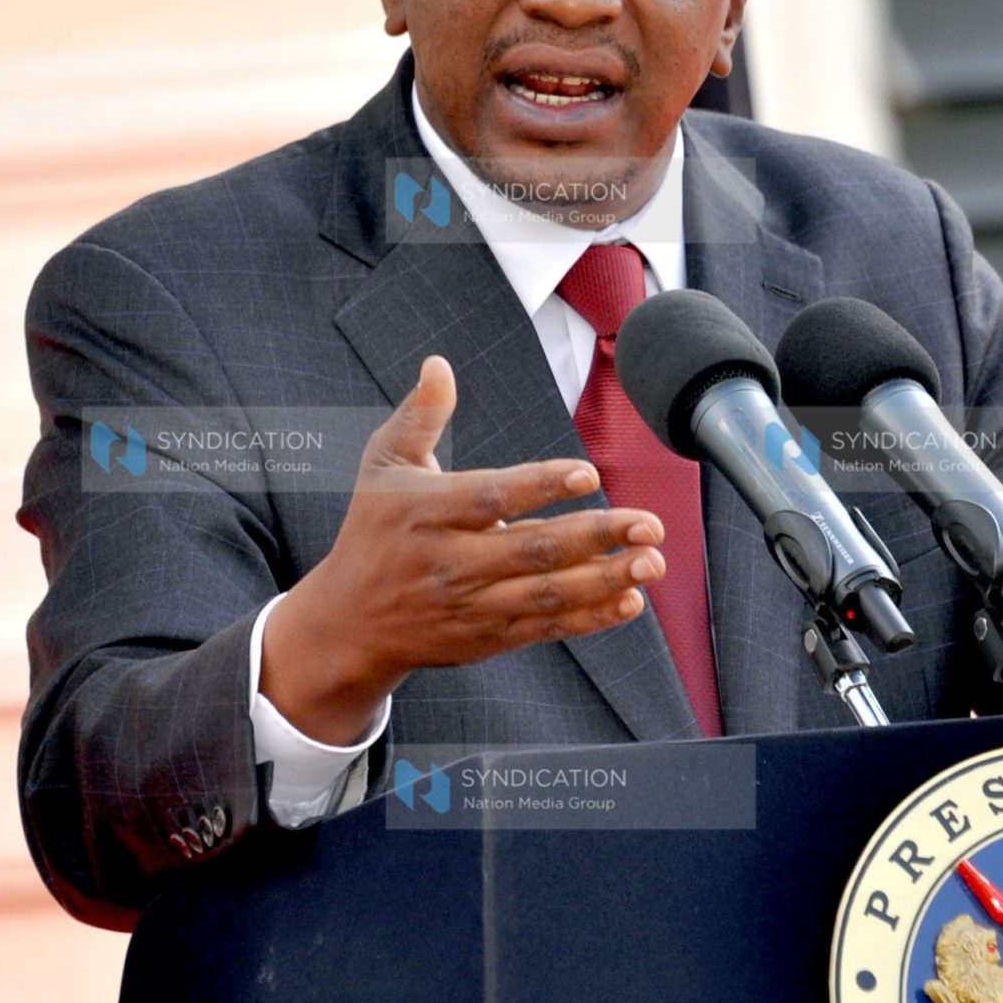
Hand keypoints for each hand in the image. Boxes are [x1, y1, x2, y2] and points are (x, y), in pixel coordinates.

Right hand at [260, 357, 662, 743]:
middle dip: (596, 536)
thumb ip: (419, 416)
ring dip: (605, 580)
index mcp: (425, 512)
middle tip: (649, 524)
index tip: (588, 474)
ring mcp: (471, 604)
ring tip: (652, 562)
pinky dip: (590, 618)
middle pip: (531, 550)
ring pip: (547, 595)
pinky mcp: (488, 638)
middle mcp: (449, 562)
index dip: (540, 486)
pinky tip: (630, 600)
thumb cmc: (373, 531)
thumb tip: (439, 364)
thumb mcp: (382, 467)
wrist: (350, 623)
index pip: (490, 497)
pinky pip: (546, 628)